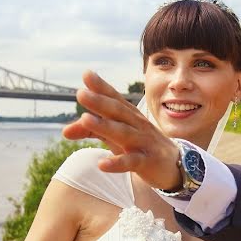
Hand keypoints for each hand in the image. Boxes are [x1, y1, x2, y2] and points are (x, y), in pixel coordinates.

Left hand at [63, 71, 181, 190]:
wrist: (176, 165)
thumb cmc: (140, 145)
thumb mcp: (115, 136)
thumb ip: (90, 131)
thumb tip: (64, 131)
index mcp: (129, 116)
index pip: (115, 98)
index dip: (101, 87)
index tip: (86, 75)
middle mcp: (136, 125)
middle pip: (117, 112)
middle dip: (99, 102)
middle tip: (80, 93)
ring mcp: (143, 143)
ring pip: (123, 133)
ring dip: (104, 126)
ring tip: (84, 119)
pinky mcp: (147, 162)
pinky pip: (131, 162)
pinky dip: (117, 163)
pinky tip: (102, 164)